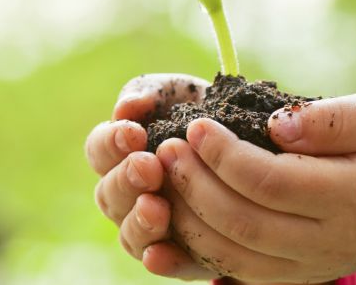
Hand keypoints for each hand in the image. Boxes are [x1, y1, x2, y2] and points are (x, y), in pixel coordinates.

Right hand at [84, 74, 218, 279]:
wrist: (256, 140)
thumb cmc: (209, 114)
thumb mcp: (182, 92)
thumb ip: (150, 92)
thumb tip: (126, 108)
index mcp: (125, 153)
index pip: (100, 151)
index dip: (110, 143)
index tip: (133, 132)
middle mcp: (133, 193)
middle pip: (110, 195)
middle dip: (126, 180)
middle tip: (149, 166)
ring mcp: (156, 224)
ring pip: (131, 234)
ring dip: (139, 221)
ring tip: (157, 207)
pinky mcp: (187, 251)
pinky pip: (168, 263)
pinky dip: (162, 260)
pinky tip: (162, 253)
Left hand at [158, 93, 355, 282]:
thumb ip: (334, 120)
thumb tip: (276, 125)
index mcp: (352, 198)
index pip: (272, 182)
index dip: (225, 154)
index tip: (198, 124)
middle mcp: (329, 243)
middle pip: (244, 223)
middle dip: (196, 185)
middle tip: (168, 148)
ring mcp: (310, 266)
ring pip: (232, 254)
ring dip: (189, 217)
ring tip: (167, 175)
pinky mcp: (294, 276)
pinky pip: (236, 271)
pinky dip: (200, 246)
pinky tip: (182, 212)